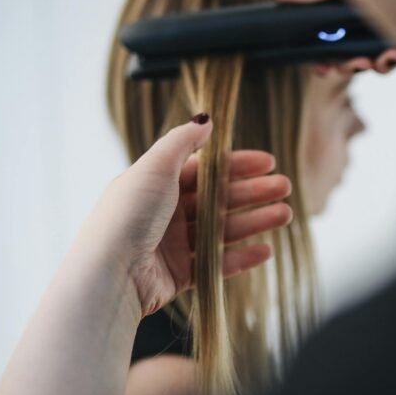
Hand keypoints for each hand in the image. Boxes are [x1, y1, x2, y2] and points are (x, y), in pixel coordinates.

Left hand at [87, 116, 291, 316]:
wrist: (110, 272)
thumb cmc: (129, 213)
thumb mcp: (154, 166)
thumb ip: (181, 141)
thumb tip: (206, 120)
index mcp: (158, 183)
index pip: (205, 169)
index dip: (237, 164)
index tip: (268, 162)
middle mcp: (166, 212)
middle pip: (218, 199)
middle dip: (253, 192)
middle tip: (285, 187)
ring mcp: (173, 244)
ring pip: (222, 230)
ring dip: (255, 221)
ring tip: (285, 214)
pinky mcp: (179, 274)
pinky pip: (217, 263)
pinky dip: (241, 257)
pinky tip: (266, 250)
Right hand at [269, 0, 395, 73]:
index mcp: (343, 12)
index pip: (326, 46)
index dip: (324, 61)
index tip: (325, 68)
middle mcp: (363, 23)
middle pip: (350, 58)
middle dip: (352, 66)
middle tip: (360, 63)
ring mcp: (386, 30)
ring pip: (377, 62)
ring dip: (380, 66)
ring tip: (389, 57)